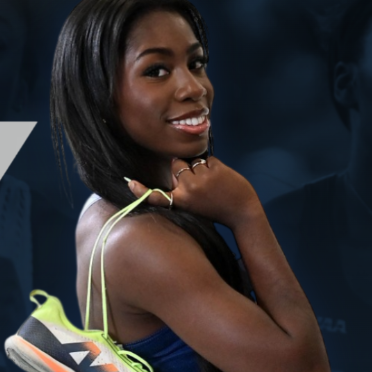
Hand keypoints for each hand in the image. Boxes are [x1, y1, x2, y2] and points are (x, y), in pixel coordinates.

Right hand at [127, 155, 259, 227]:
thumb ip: (183, 189)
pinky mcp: (214, 169)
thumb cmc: (217, 208)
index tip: (130, 184)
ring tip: (214, 183)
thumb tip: (175, 165)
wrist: (242, 212)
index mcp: (181, 202)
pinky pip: (208, 159)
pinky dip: (215, 166)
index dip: (141, 191)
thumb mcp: (194, 205)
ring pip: (193, 161)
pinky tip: (222, 179)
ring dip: (202, 168)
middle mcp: (188, 190)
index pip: (157, 196)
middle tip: (202, 185)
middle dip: (186, 169)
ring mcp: (201, 179)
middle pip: (176, 165)